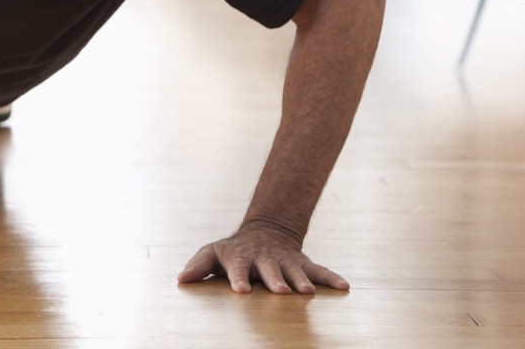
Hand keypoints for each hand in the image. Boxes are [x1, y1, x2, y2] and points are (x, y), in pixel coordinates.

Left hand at [176, 224, 348, 294]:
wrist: (263, 232)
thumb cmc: (233, 251)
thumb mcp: (212, 254)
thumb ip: (198, 266)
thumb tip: (180, 280)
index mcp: (240, 258)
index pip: (237, 269)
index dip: (238, 279)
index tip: (239, 291)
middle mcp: (264, 259)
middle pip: (270, 270)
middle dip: (275, 280)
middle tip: (280, 291)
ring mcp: (285, 261)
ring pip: (295, 271)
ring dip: (301, 280)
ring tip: (308, 292)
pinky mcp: (302, 263)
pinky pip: (319, 270)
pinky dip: (331, 277)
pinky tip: (344, 286)